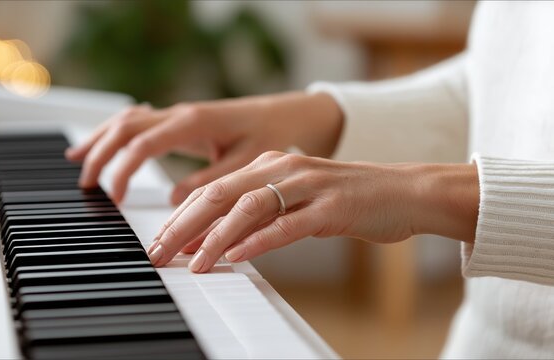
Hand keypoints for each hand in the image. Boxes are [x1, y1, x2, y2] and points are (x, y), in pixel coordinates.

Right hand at [65, 92, 341, 204]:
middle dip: (100, 154)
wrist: (287, 115)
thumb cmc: (270, 136)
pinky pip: (140, 121)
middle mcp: (180, 114)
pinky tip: (108, 143)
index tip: (114, 199)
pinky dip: (118, 132)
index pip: (142, 145)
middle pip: (125, 127)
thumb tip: (176, 203)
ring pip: (128, 120)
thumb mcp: (244, 164)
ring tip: (78, 160)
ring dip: (102, 138)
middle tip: (86, 184)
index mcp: (193, 123)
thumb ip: (209, 182)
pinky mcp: (182, 120)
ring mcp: (179, 114)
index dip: (122, 172)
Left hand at [147, 152, 479, 272]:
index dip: (181, 217)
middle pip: (220, 194)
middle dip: (184, 227)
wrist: (404, 191)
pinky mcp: (333, 207)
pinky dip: (260, 241)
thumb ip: (257, 217)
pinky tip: (238, 256)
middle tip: (159, 254)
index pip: (212, 189)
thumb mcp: (295, 202)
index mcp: (270, 164)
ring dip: (216, 237)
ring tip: (193, 263)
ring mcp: (309, 185)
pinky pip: (289, 224)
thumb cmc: (346, 200)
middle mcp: (284, 169)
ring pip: (250, 207)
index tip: (158, 243)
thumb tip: (215, 242)